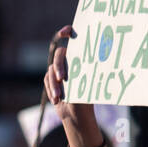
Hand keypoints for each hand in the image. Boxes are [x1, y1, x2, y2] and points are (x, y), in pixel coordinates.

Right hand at [43, 26, 97, 140]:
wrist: (77, 114)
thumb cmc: (88, 97)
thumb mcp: (91, 82)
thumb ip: (89, 70)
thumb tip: (100, 57)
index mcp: (80, 56)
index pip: (72, 38)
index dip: (67, 32)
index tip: (64, 33)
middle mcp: (68, 60)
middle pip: (59, 55)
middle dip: (59, 66)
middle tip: (61, 78)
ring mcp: (57, 69)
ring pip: (51, 70)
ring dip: (54, 85)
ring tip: (58, 97)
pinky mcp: (50, 79)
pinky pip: (47, 80)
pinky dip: (51, 90)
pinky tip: (57, 100)